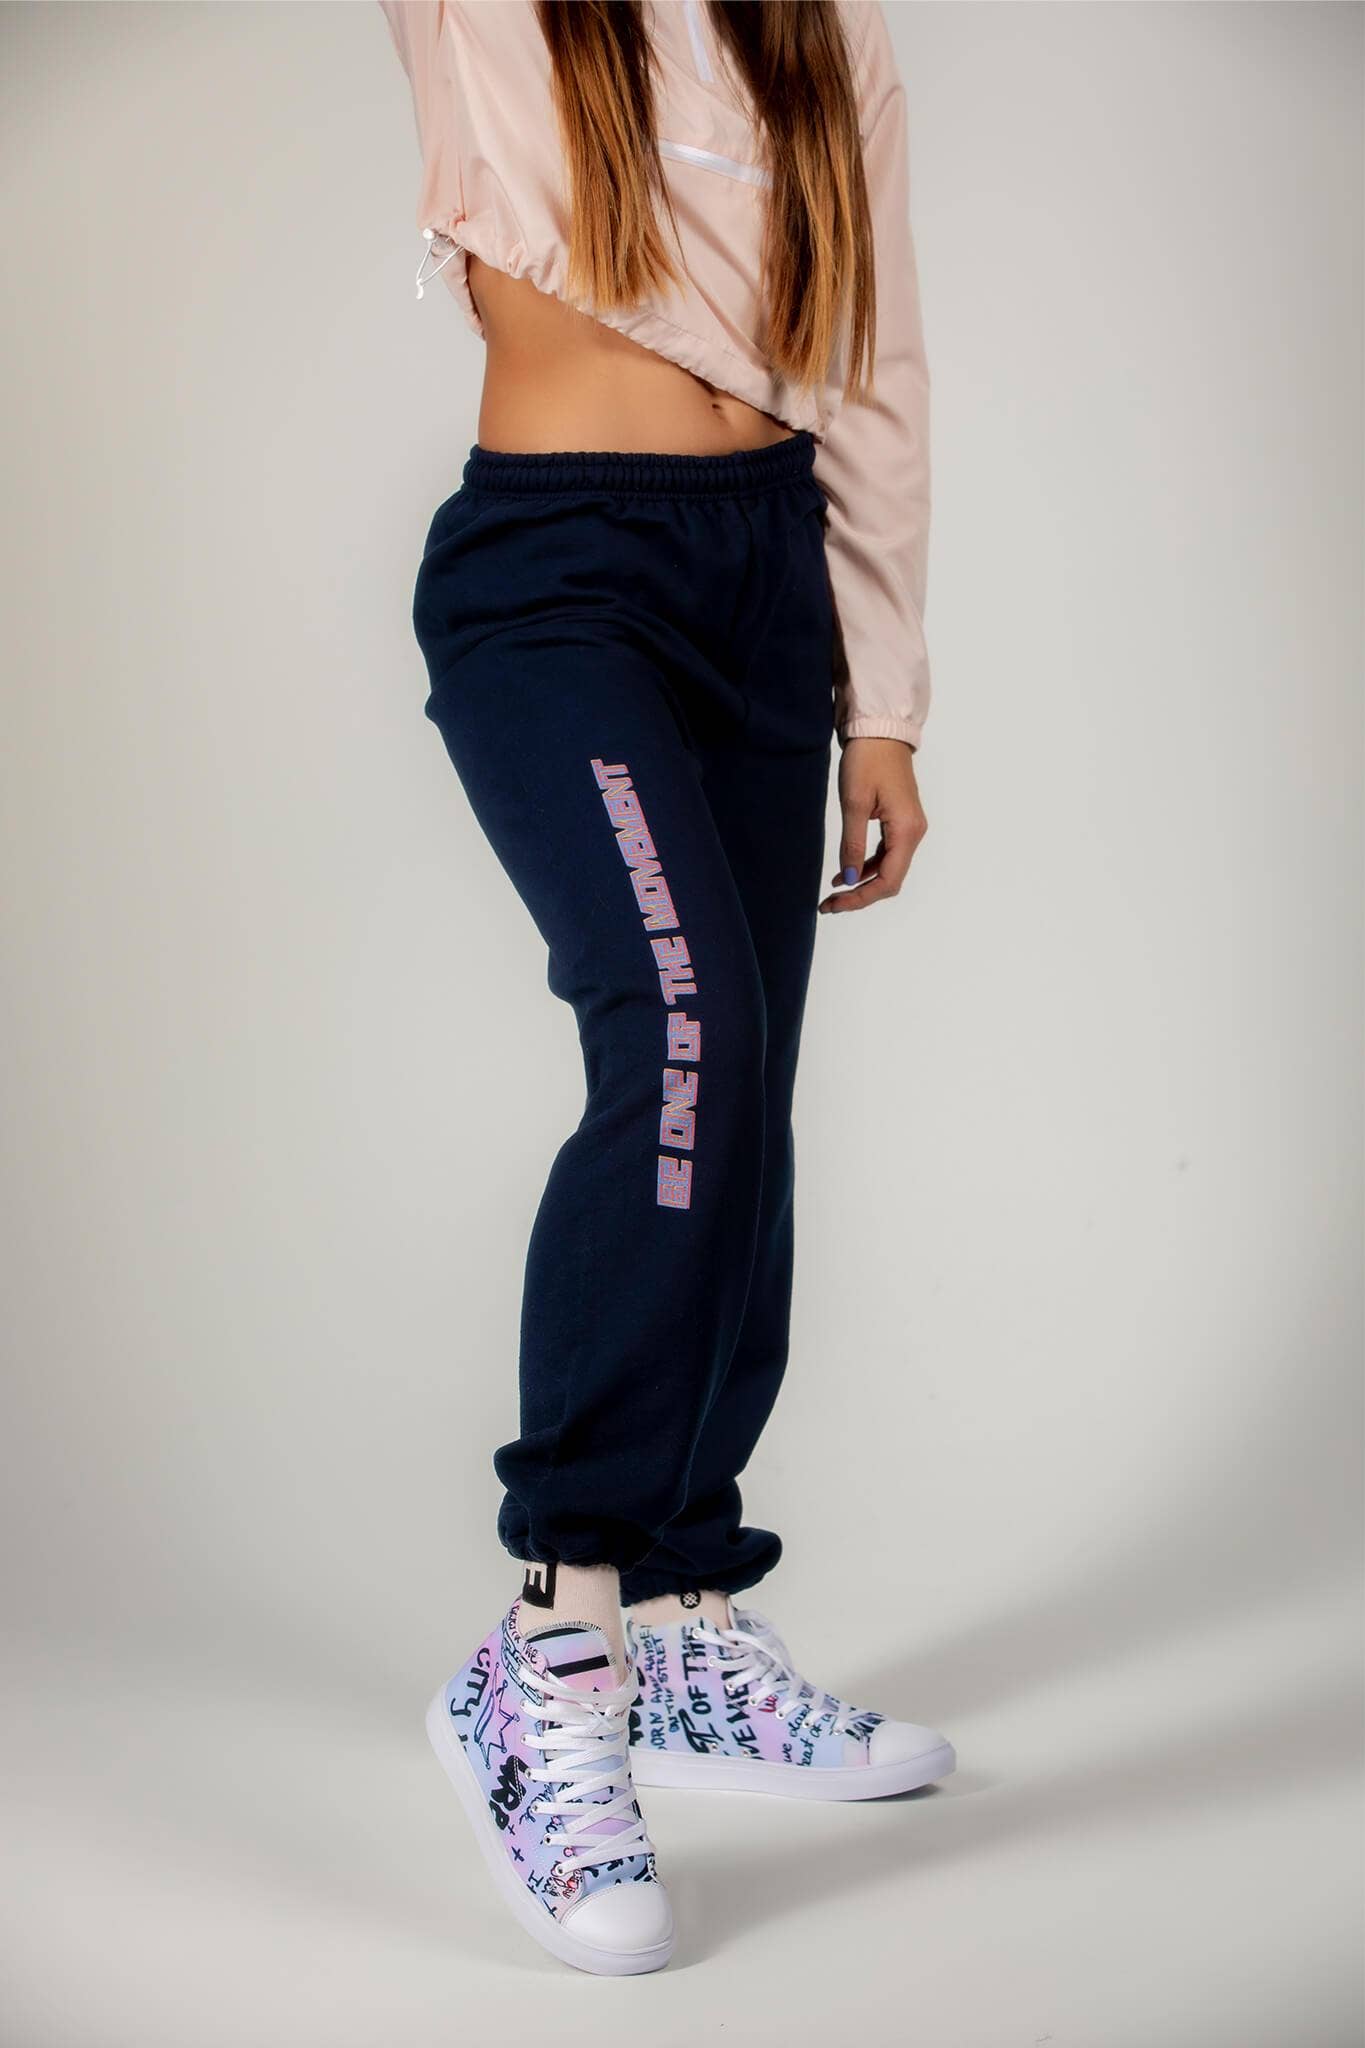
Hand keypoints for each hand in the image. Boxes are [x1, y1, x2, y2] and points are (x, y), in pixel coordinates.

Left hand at [818, 738, 926, 914]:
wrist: (880, 731)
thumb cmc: (868, 760)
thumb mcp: (854, 803)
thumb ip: (852, 844)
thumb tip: (848, 879)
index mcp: (907, 830)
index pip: (888, 880)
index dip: (861, 898)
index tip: (834, 904)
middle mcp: (914, 833)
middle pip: (890, 879)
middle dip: (860, 895)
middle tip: (829, 904)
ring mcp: (909, 828)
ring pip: (888, 869)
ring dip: (862, 883)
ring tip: (833, 892)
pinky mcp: (900, 822)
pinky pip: (886, 854)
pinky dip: (866, 866)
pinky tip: (845, 871)